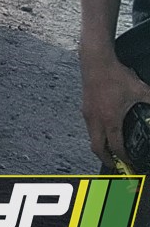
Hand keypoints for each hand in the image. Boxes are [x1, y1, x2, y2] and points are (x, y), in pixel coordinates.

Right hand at [81, 40, 149, 166]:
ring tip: (112, 150)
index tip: (130, 163)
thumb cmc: (115, 76)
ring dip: (101, 146)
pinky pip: (90, 127)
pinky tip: (107, 130)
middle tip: (117, 165)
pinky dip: (98, 134)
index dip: (123, 158)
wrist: (96, 62)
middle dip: (107, 159)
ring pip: (92, 137)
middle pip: (97, 148)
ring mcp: (88, 114)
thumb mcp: (141, 90)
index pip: (115, 147)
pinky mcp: (85, 108)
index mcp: (110, 120)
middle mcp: (96, 120)